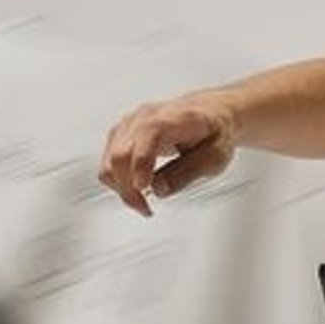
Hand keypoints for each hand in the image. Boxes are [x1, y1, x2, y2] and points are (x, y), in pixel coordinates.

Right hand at [97, 93, 238, 216]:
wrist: (210, 114)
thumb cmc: (214, 133)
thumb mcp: (215, 156)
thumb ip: (188, 172)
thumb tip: (159, 189)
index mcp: (172, 118)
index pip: (148, 135)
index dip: (141, 164)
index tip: (144, 189)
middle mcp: (145, 117)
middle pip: (121, 152)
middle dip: (129, 187)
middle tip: (146, 209)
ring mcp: (130, 125)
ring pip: (110, 160)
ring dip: (121, 188)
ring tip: (142, 204)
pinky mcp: (121, 136)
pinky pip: (109, 162)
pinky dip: (117, 182)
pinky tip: (136, 192)